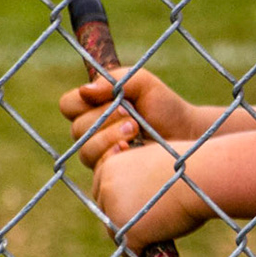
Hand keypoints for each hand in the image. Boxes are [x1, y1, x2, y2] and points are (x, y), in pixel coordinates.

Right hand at [60, 66, 204, 167]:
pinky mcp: (111, 175)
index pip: (68, 105)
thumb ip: (114, 80)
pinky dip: (111, 158)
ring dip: (108, 138)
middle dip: (103, 120)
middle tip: (131, 116)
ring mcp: (100, 155)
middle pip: (77, 129)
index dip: (83, 103)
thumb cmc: (165, 107)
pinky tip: (130, 151)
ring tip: (135, 130)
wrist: (188, 135)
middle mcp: (92, 132)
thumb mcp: (143, 84)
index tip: (114, 99)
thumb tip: (84, 91)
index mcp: (93, 108)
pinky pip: (98, 171)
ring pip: (85, 150)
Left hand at [88, 139, 205, 249]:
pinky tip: (157, 247)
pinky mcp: (128, 232)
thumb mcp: (152, 161)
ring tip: (155, 234)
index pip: (103, 190)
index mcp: (110, 166)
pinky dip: (142, 252)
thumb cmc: (187, 166)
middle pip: (106, 211)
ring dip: (132, 235)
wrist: (203, 177)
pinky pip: (130, 251)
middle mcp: (105, 187)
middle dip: (124, 218)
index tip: (138, 204)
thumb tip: (133, 194)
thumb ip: (136, 174)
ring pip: (116, 232)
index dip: (121, 199)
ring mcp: (114, 210)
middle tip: (147, 221)